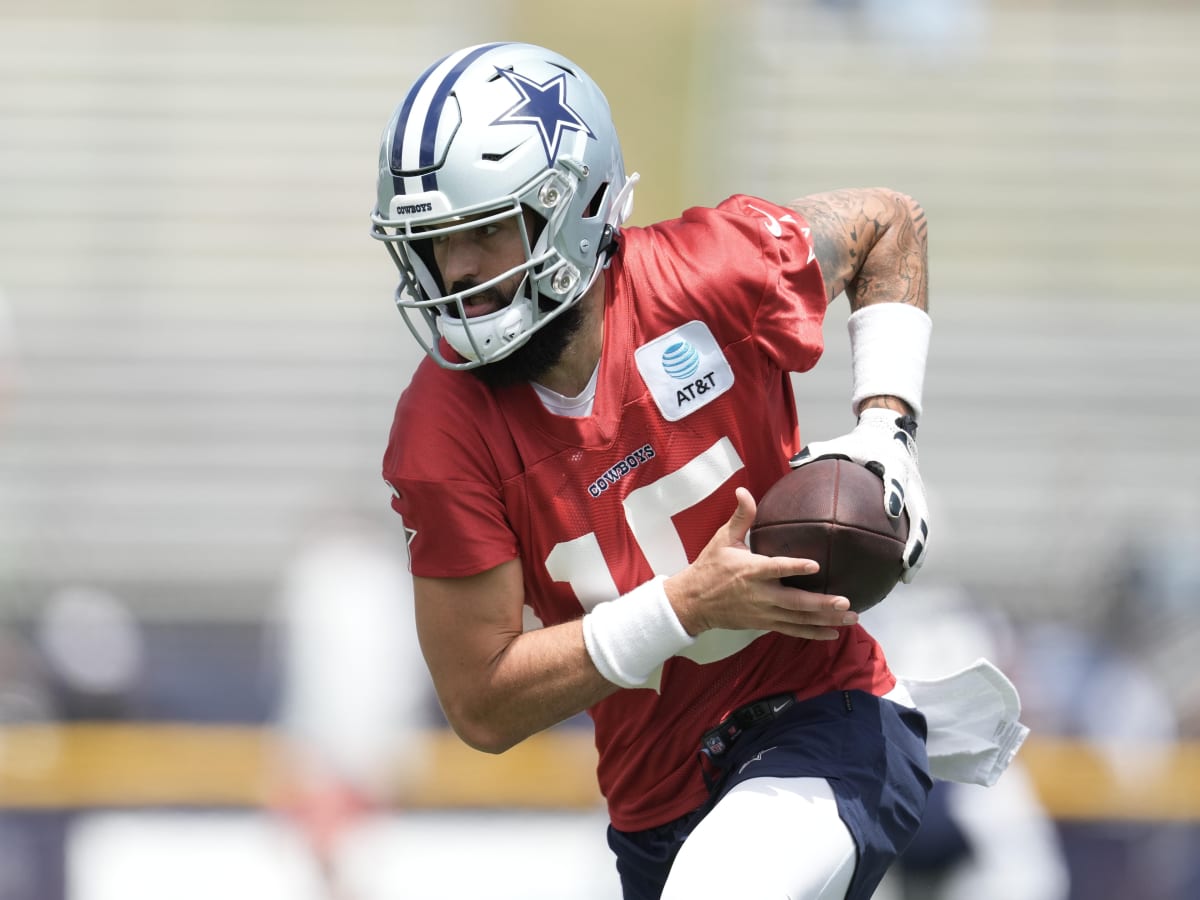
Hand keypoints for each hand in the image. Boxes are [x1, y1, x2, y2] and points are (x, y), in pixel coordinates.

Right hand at [665, 487, 857, 640]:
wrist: (693, 603)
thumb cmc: (710, 567)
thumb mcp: (722, 539)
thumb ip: (741, 517)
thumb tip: (743, 490)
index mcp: (750, 570)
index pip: (775, 568)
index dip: (794, 568)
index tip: (815, 565)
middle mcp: (760, 594)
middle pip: (794, 602)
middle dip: (821, 603)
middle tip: (846, 601)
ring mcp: (764, 612)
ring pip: (798, 619)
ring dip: (825, 619)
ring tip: (851, 617)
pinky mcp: (765, 623)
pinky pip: (792, 630)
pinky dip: (813, 633)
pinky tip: (833, 633)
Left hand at [789, 407, 929, 580]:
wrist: (890, 436)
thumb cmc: (860, 444)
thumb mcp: (841, 445)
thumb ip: (818, 452)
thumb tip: (792, 462)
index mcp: (893, 465)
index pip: (898, 479)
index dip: (895, 493)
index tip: (890, 510)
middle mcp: (910, 484)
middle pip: (920, 514)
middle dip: (916, 538)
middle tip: (905, 560)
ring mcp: (916, 497)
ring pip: (922, 529)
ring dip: (917, 552)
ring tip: (905, 576)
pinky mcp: (917, 506)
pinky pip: (915, 533)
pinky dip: (910, 552)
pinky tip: (898, 574)